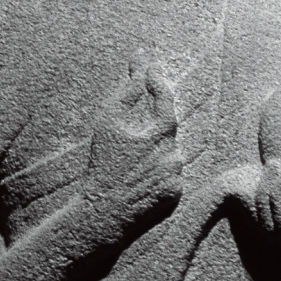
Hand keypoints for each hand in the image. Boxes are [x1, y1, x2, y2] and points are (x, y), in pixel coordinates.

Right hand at [82, 55, 181, 242]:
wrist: (103, 211)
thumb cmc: (102, 164)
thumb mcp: (107, 125)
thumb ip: (126, 94)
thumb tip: (142, 68)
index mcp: (159, 137)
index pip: (166, 103)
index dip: (158, 84)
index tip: (150, 69)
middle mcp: (174, 156)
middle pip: (166, 130)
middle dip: (150, 125)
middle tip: (130, 132)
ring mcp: (178, 177)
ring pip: (169, 152)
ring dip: (153, 150)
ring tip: (128, 164)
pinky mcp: (176, 195)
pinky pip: (170, 174)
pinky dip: (156, 170)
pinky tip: (136, 180)